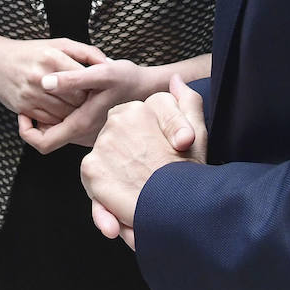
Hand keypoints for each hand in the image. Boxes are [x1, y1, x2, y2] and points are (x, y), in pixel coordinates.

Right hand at [0, 36, 105, 125]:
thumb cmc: (31, 52)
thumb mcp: (59, 44)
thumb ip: (86, 52)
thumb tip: (109, 64)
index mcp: (51, 57)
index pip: (84, 79)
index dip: (95, 87)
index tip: (100, 88)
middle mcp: (40, 76)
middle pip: (76, 100)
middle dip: (87, 103)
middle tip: (94, 101)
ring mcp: (30, 94)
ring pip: (64, 114)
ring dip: (75, 114)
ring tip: (80, 108)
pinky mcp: (23, 107)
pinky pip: (50, 121)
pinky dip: (60, 119)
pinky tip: (63, 111)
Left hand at [18, 58, 154, 153]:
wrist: (151, 88)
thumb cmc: (128, 79)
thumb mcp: (101, 73)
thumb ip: (72, 79)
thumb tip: (45, 82)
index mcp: (81, 126)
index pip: (42, 143)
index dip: (26, 131)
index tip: (23, 112)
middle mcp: (84, 136)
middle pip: (48, 137)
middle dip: (35, 120)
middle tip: (32, 96)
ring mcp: (89, 134)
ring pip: (58, 131)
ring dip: (47, 115)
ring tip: (47, 92)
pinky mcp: (93, 128)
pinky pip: (68, 126)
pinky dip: (60, 113)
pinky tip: (64, 94)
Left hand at [80, 75, 207, 249]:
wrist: (179, 208)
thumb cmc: (190, 173)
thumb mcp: (198, 132)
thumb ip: (187, 101)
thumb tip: (175, 80)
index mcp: (138, 109)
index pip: (132, 123)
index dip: (146, 145)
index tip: (158, 159)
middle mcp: (115, 121)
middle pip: (115, 141)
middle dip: (129, 158)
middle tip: (149, 175)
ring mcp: (101, 145)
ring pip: (104, 160)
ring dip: (118, 176)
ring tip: (141, 190)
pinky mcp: (90, 169)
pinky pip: (93, 182)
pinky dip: (105, 197)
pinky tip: (127, 202)